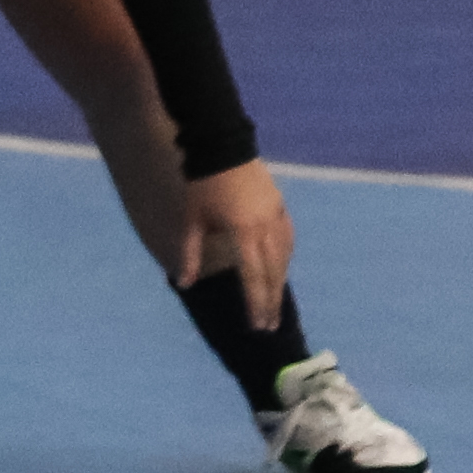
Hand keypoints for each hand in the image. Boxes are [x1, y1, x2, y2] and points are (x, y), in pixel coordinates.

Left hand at [175, 160, 294, 329]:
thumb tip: (184, 284)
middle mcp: (266, 227)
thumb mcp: (191, 220)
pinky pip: (288, 238)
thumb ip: (189, 253)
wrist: (221, 146)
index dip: (254, 303)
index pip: (252, 276)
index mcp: (243, 232)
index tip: (256, 325)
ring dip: (280, 282)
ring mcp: (276, 215)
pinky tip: (283, 267)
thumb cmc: (201, 184)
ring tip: (275, 304)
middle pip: (273, 272)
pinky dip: (286, 257)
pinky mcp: (280, 205)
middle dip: (271, 301)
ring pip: (284, 257)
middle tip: (269, 326)